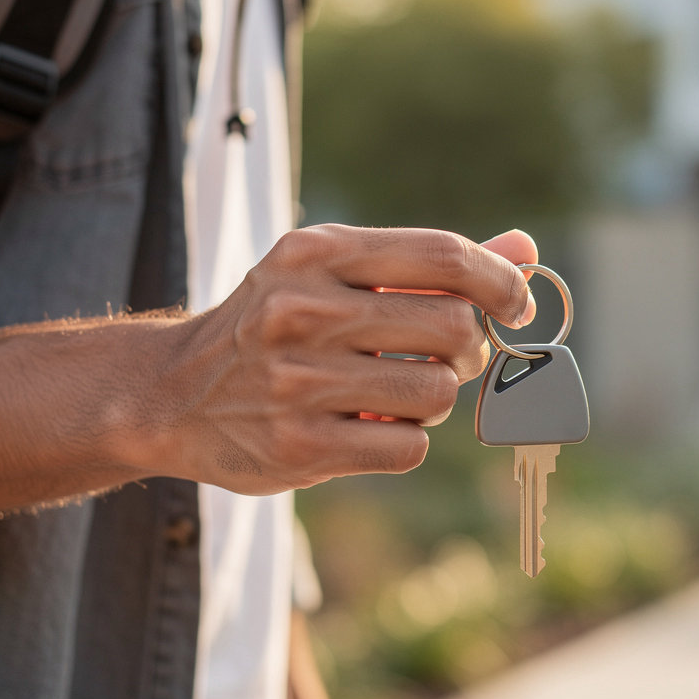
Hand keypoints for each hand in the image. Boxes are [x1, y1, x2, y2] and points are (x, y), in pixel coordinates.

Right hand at [145, 224, 536, 493]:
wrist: (173, 393)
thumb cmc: (274, 324)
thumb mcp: (332, 272)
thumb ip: (427, 265)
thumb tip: (525, 250)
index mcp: (316, 253)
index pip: (443, 257)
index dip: (500, 282)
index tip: (515, 303)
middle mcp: (304, 312)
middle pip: (453, 330)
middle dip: (467, 349)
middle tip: (445, 357)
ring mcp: (299, 383)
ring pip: (437, 395)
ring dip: (433, 399)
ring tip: (393, 394)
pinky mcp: (301, 447)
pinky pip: (409, 448)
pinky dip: (404, 441)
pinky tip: (366, 428)